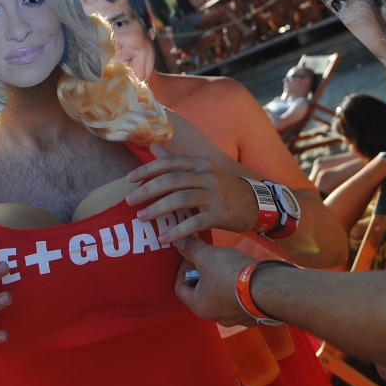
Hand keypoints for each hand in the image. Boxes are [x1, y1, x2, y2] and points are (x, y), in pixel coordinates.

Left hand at [127, 144, 257, 242]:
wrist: (256, 203)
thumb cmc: (224, 187)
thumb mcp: (203, 169)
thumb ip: (177, 160)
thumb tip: (153, 147)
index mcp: (201, 163)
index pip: (170, 162)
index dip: (148, 169)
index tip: (129, 179)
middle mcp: (207, 175)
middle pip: (173, 180)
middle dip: (148, 189)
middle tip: (129, 201)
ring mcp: (215, 195)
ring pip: (182, 199)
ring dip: (158, 209)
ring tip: (141, 218)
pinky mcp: (221, 214)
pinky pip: (195, 222)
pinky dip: (178, 230)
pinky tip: (164, 238)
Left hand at [174, 234, 256, 326]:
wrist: (268, 288)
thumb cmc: (229, 273)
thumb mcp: (206, 255)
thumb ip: (190, 248)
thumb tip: (179, 242)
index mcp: (199, 306)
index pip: (180, 288)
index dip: (181, 269)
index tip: (190, 256)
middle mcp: (215, 317)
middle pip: (200, 293)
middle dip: (201, 274)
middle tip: (207, 258)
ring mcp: (236, 318)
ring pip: (220, 297)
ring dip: (219, 280)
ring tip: (225, 264)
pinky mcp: (252, 314)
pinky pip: (239, 300)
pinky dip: (236, 288)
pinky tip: (242, 274)